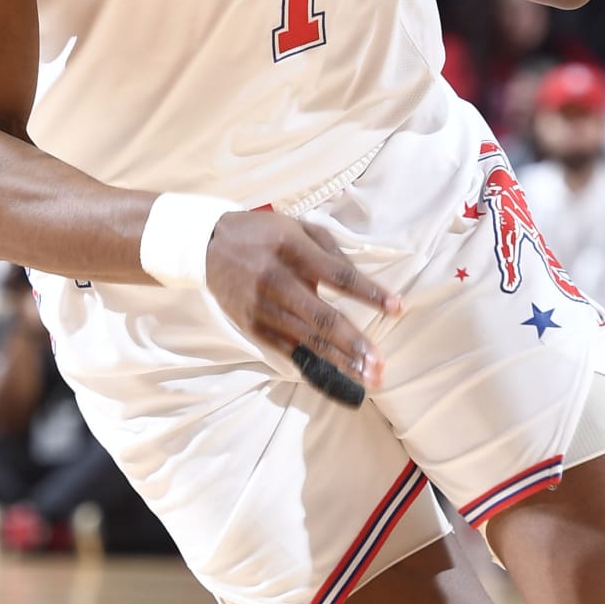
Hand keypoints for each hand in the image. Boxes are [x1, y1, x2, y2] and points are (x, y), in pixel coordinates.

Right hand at [205, 212, 401, 392]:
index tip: (397, 307)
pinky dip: (312, 364)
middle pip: (322, 317)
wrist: (208, 246)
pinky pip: (287, 349)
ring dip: (339, 360)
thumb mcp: (298, 227)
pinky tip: (336, 376)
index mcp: (292, 249)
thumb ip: (331, 250)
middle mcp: (275, 280)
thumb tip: (360, 281)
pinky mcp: (251, 326)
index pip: (337, 275)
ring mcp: (261, 307)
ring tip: (367, 376)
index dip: (368, 293)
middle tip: (380, 365)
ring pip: (306, 339)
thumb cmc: (263, 234)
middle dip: (354, 343)